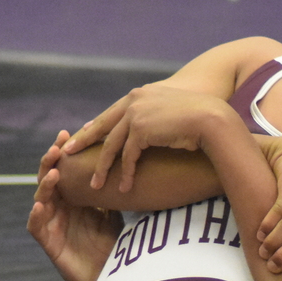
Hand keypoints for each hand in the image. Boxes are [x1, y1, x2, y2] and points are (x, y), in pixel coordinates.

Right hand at [28, 132, 123, 280]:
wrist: (109, 279)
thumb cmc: (111, 246)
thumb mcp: (114, 213)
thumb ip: (111, 191)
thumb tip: (127, 163)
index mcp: (73, 199)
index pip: (67, 169)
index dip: (67, 152)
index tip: (73, 133)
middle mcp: (60, 208)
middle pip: (50, 179)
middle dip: (52, 161)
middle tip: (59, 145)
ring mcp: (52, 225)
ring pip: (41, 199)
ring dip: (45, 184)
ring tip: (54, 171)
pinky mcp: (49, 244)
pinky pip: (36, 227)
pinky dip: (36, 216)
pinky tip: (40, 205)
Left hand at [62, 84, 232, 192]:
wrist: (212, 119)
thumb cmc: (201, 117)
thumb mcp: (175, 112)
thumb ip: (159, 115)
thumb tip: (154, 130)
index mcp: (141, 94)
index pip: (112, 112)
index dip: (97, 125)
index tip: (85, 134)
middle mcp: (135, 100)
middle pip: (103, 125)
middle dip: (84, 141)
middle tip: (69, 153)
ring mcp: (136, 113)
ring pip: (112, 145)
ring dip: (103, 167)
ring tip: (96, 184)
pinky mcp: (140, 129)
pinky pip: (128, 156)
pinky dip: (125, 173)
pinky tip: (124, 186)